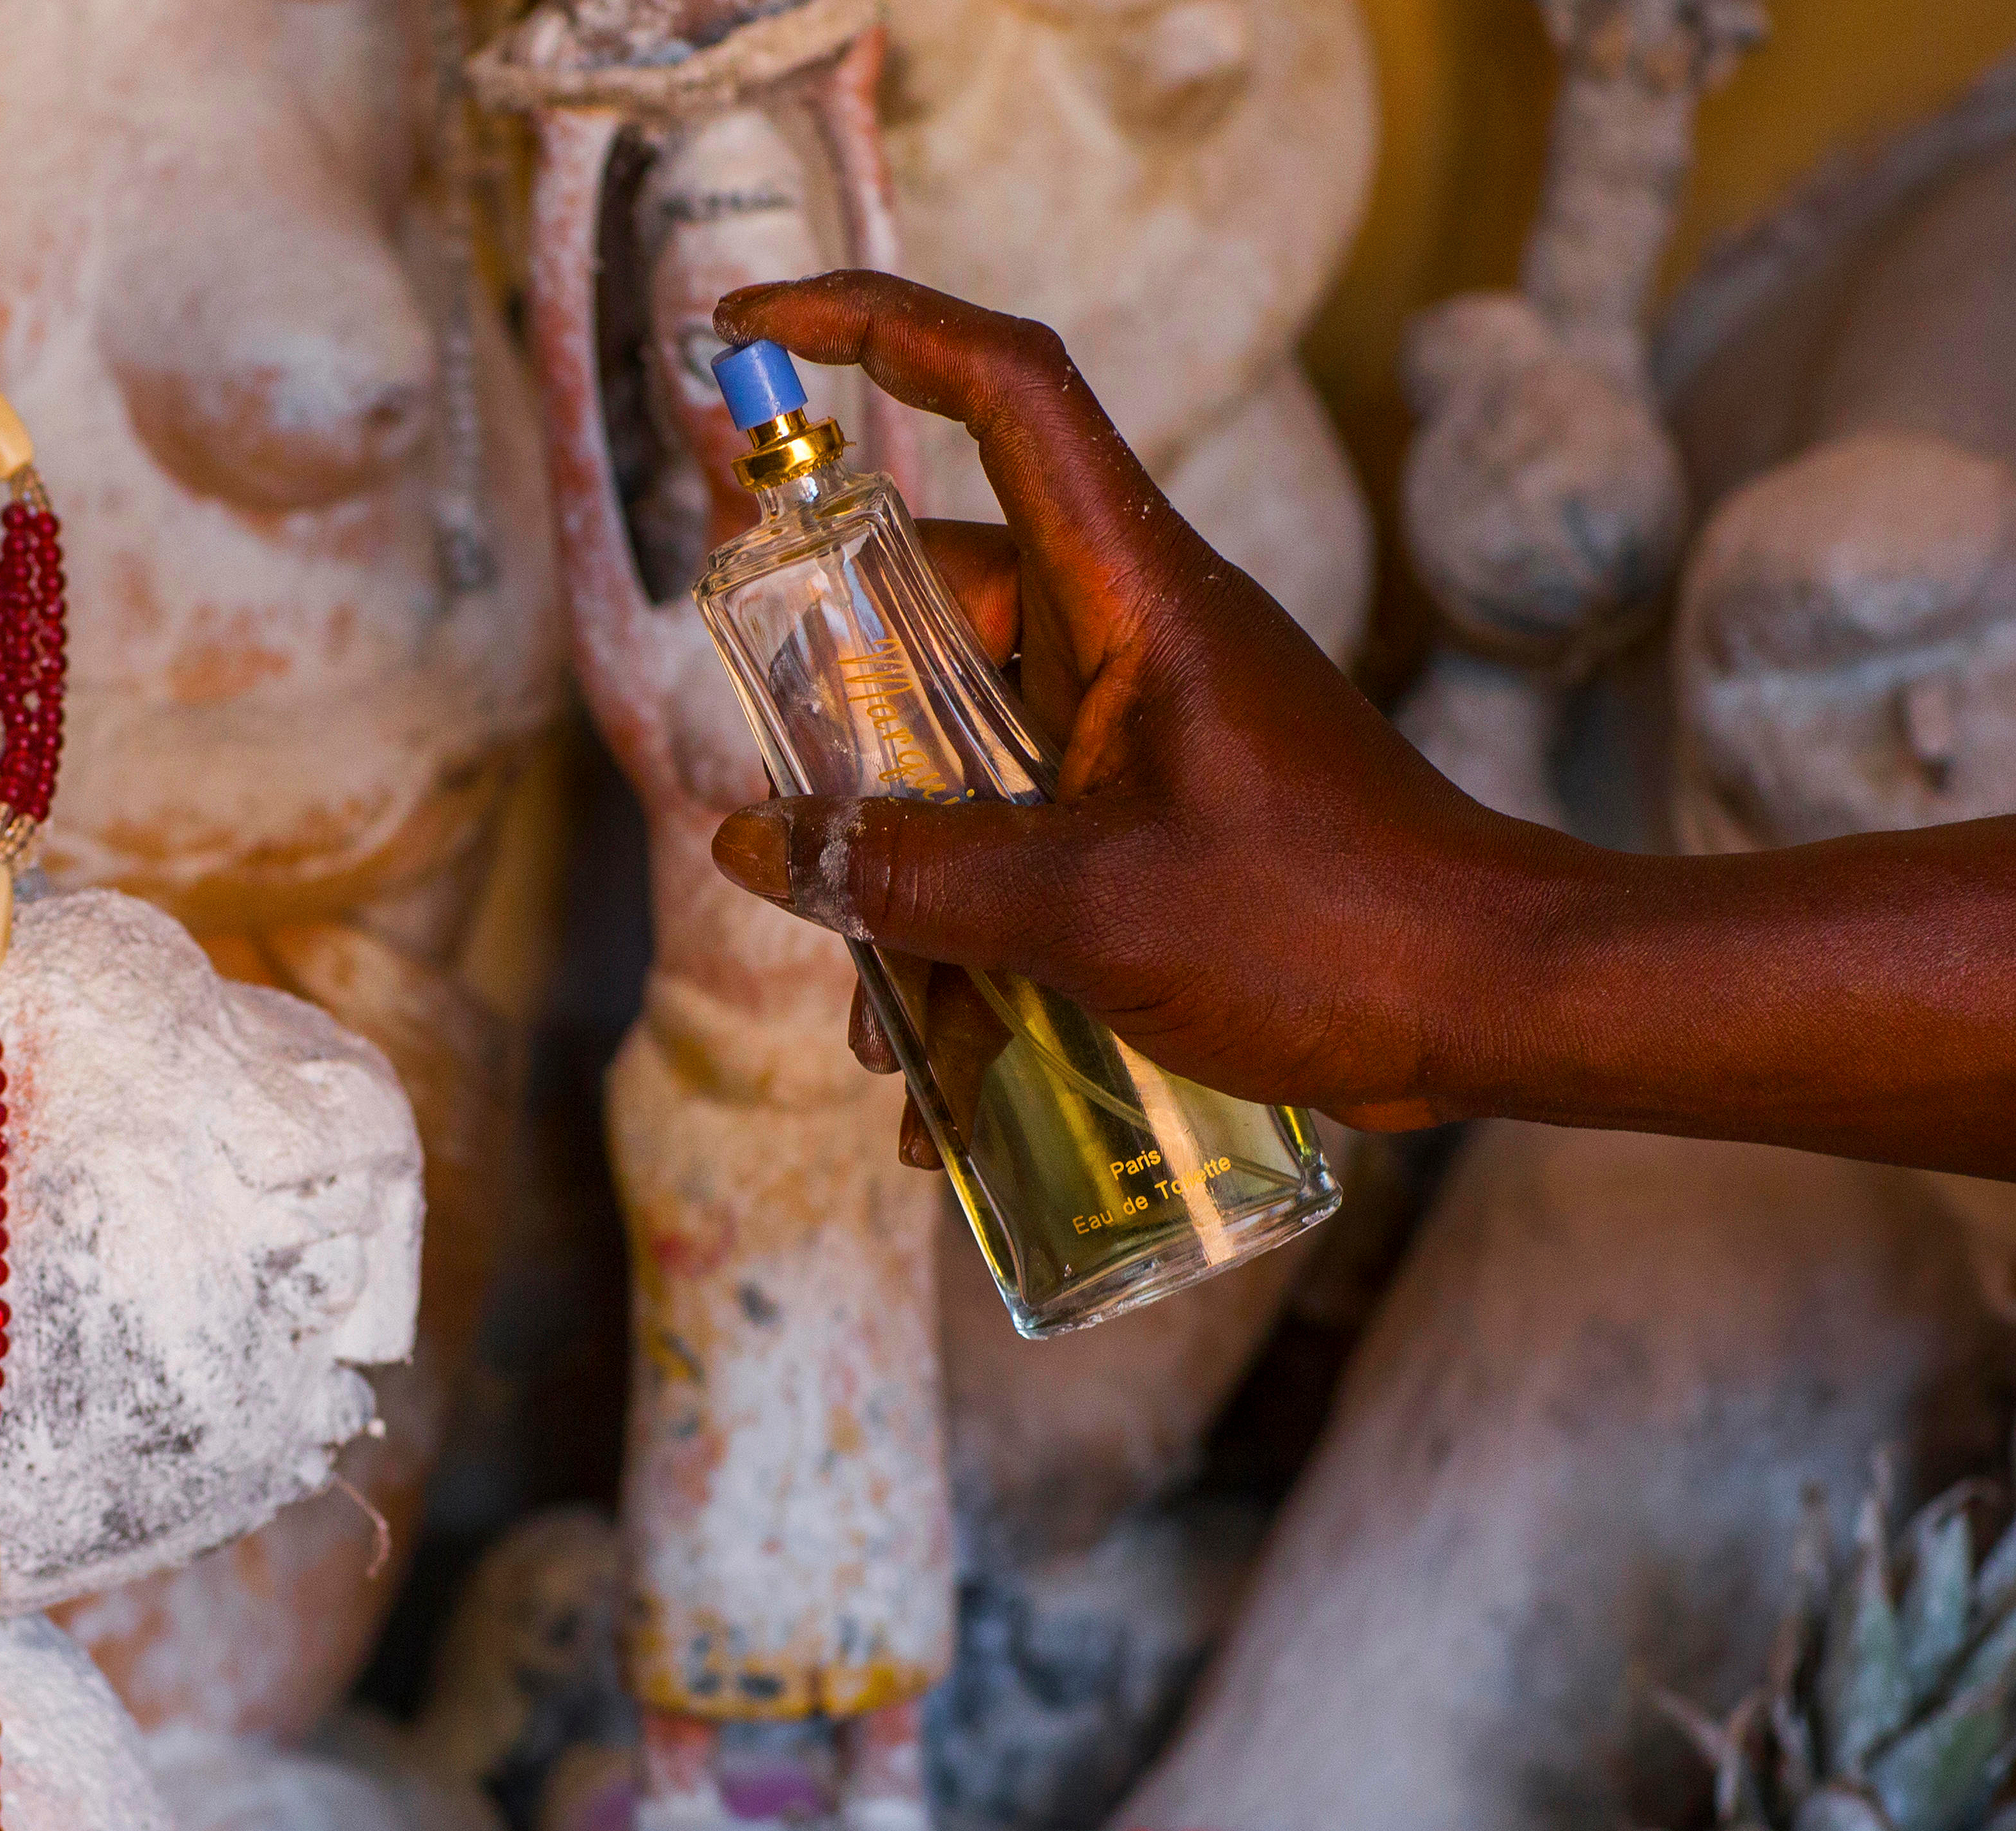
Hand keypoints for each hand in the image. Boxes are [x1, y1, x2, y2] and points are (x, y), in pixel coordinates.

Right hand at [705, 270, 1578, 1136]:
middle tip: (784, 841)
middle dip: (840, 745)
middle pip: (928, 617)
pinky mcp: (1150, 817)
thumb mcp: (1090, 910)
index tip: (749, 328)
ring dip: (903, 893)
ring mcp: (1136, 728)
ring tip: (879, 1039)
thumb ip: (915, 874)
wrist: (1498, 1005)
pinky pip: (1016, 851)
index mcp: (1129, 590)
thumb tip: (756, 842)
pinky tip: (935, 1085)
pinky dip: (967, 952)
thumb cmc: (1327, 928)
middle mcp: (1123, 636)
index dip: (872, 327)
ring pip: (959, 763)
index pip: (1000, 390)